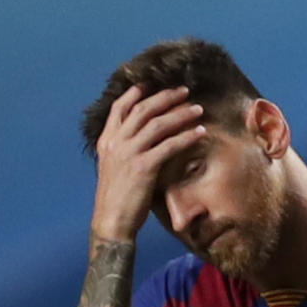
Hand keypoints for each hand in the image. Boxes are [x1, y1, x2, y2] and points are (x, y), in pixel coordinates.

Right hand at [92, 85, 204, 242]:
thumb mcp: (112, 169)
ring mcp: (130, 153)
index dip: (135, 93)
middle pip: (143, 109)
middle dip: (165, 97)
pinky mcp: (144, 167)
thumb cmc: (116, 200)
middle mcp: (117, 143)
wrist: (112, 223)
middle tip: (184, 91)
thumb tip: (137, 142)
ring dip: (180, 113)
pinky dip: (186, 136)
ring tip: (197, 109)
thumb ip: (121, 151)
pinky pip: (169, 145)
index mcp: (107, 141)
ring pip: (158, 124)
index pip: (119, 108)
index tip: (150, 83)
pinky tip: (199, 132)